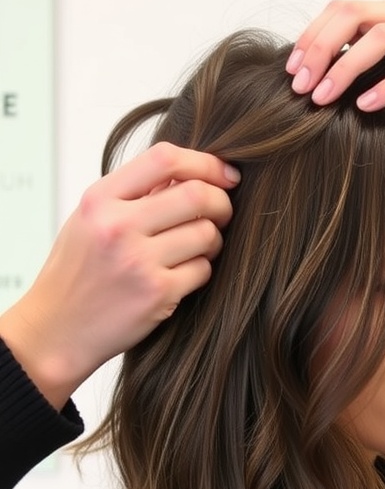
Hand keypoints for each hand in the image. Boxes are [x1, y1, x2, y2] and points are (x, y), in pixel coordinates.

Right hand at [0, 143, 238, 409]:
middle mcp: (118, 226)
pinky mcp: (157, 295)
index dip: (205, 162)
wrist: (55, 330)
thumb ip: (132, 195)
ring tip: (199, 247)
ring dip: (213, 240)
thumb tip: (190, 174)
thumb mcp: (89, 220)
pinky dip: (202, 270)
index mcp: (99, 200)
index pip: (164, 158)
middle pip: (196, 194)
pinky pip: (203, 270)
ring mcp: (138, 262)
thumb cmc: (76, 274)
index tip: (225, 174)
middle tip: (223, 213)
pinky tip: (183, 275)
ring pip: (206, 234)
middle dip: (221, 202)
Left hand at [286, 0, 384, 151]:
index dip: (312, 37)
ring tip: (322, 99)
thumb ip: (364, 69)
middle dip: (321, 50)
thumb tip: (312, 84)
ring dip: (346, 69)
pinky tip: (364, 107)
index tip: (289, 73)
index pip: (342, 11)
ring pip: (381, 38)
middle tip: (299, 87)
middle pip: (355, 16)